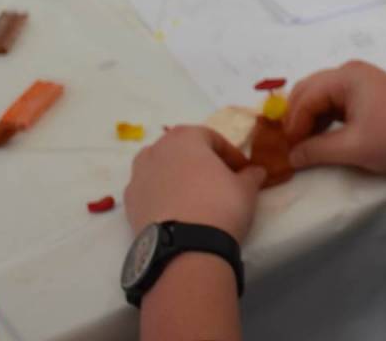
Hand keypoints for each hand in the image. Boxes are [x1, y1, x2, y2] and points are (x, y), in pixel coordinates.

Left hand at [124, 126, 266, 242]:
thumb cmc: (220, 205)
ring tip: (194, 196)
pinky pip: (150, 191)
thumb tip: (255, 171)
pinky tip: (177, 212)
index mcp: (186, 137)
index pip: (213, 139)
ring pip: (161, 168)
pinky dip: (162, 195)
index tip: (243, 171)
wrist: (186, 247)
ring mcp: (138, 175)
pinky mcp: (129, 202)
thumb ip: (250, 175)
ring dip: (178, 176)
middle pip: (183, 150)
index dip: (231, 155)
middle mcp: (157, 149)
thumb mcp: (246, 188)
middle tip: (219, 181)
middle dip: (201, 162)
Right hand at [285, 60, 385, 174]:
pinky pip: (338, 101)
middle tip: (293, 146)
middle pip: (310, 89)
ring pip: (323, 96)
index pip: (305, 96)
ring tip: (309, 145)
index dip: (293, 124)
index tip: (288, 150)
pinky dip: (327, 117)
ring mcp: (363, 80)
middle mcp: (351, 71)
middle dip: (298, 117)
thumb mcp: (353, 148)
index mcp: (346, 76)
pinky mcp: (372, 92)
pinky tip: (327, 137)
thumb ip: (316, 151)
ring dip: (312, 118)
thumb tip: (291, 157)